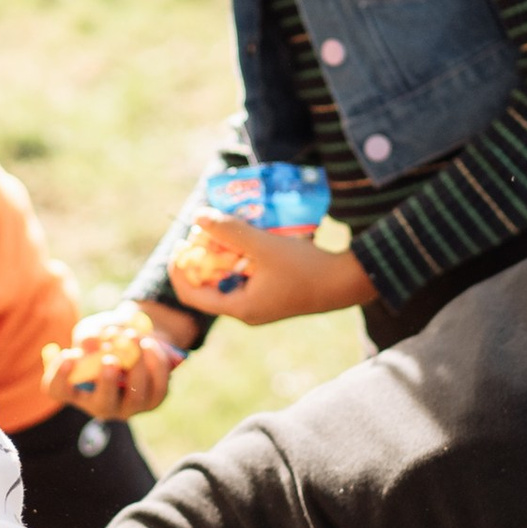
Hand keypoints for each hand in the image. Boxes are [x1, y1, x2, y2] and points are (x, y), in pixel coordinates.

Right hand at [43, 303, 190, 421]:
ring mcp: (128, 406)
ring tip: (133, 337)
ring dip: (137, 365)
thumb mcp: (94, 329)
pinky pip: (158, 389)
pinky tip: (149, 345)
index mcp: (76, 388)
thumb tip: (93, 344)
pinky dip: (155, 365)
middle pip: (102, 403)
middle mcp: (99, 403)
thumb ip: (89, 335)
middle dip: (107, 382)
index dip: (59, 376)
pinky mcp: (153, 401)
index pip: (58, 390)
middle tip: (110, 360)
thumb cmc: (107, 337)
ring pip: (135, 396)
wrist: (138, 339)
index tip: (68, 353)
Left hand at [173, 220, 370, 326]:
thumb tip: (197, 216)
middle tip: (206, 228)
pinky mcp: (274, 294)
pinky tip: (252, 234)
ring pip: (229, 277)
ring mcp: (261, 304)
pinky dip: (243, 256)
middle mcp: (247, 311)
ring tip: (228, 226)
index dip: (179, 268)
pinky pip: (247, 275)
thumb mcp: (264, 246)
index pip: (191, 295)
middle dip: (204, 255)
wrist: (347, 282)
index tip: (180, 242)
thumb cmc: (305, 267)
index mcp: (239, 308)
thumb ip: (230, 231)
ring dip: (225, 253)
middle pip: (209, 284)